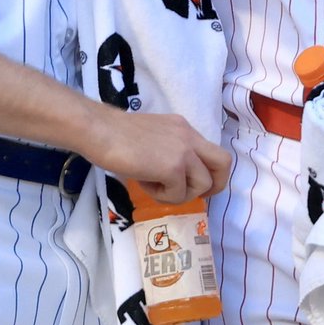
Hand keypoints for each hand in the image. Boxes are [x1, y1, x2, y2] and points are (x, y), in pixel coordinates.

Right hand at [94, 109, 231, 203]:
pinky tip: (145, 184)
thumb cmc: (116, 135)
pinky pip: (179, 193)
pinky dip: (162, 196)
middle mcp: (189, 136)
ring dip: (180, 194)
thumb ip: (170, 150)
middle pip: (224, 164)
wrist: (100, 130)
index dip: (209, 173)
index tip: (192, 184)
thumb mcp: (154, 137)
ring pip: (203, 184)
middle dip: (213, 186)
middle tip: (190, 194)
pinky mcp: (173, 167)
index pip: (213, 151)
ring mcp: (183, 151)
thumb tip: (176, 177)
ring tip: (156, 186)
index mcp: (184, 128)